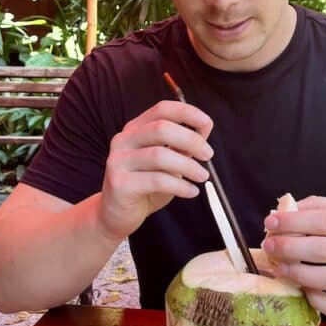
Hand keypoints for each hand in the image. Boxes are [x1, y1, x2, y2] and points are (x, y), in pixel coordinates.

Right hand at [98, 99, 212, 240]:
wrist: (116, 215)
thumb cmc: (146, 187)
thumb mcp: (168, 163)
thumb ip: (182, 146)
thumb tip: (205, 127)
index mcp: (135, 129)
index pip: (162, 109)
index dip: (187, 112)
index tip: (207, 123)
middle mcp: (123, 140)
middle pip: (161, 128)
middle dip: (191, 140)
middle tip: (208, 155)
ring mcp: (118, 161)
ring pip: (160, 155)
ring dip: (188, 165)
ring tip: (202, 176)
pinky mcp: (119, 183)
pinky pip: (156, 180)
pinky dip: (180, 185)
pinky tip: (191, 191)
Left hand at [262, 196, 325, 318]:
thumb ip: (323, 207)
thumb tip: (288, 209)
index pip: (322, 221)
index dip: (292, 221)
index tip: (270, 222)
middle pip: (320, 250)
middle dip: (288, 247)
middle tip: (269, 244)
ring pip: (325, 279)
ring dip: (296, 273)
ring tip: (279, 266)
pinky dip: (315, 299)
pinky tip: (303, 289)